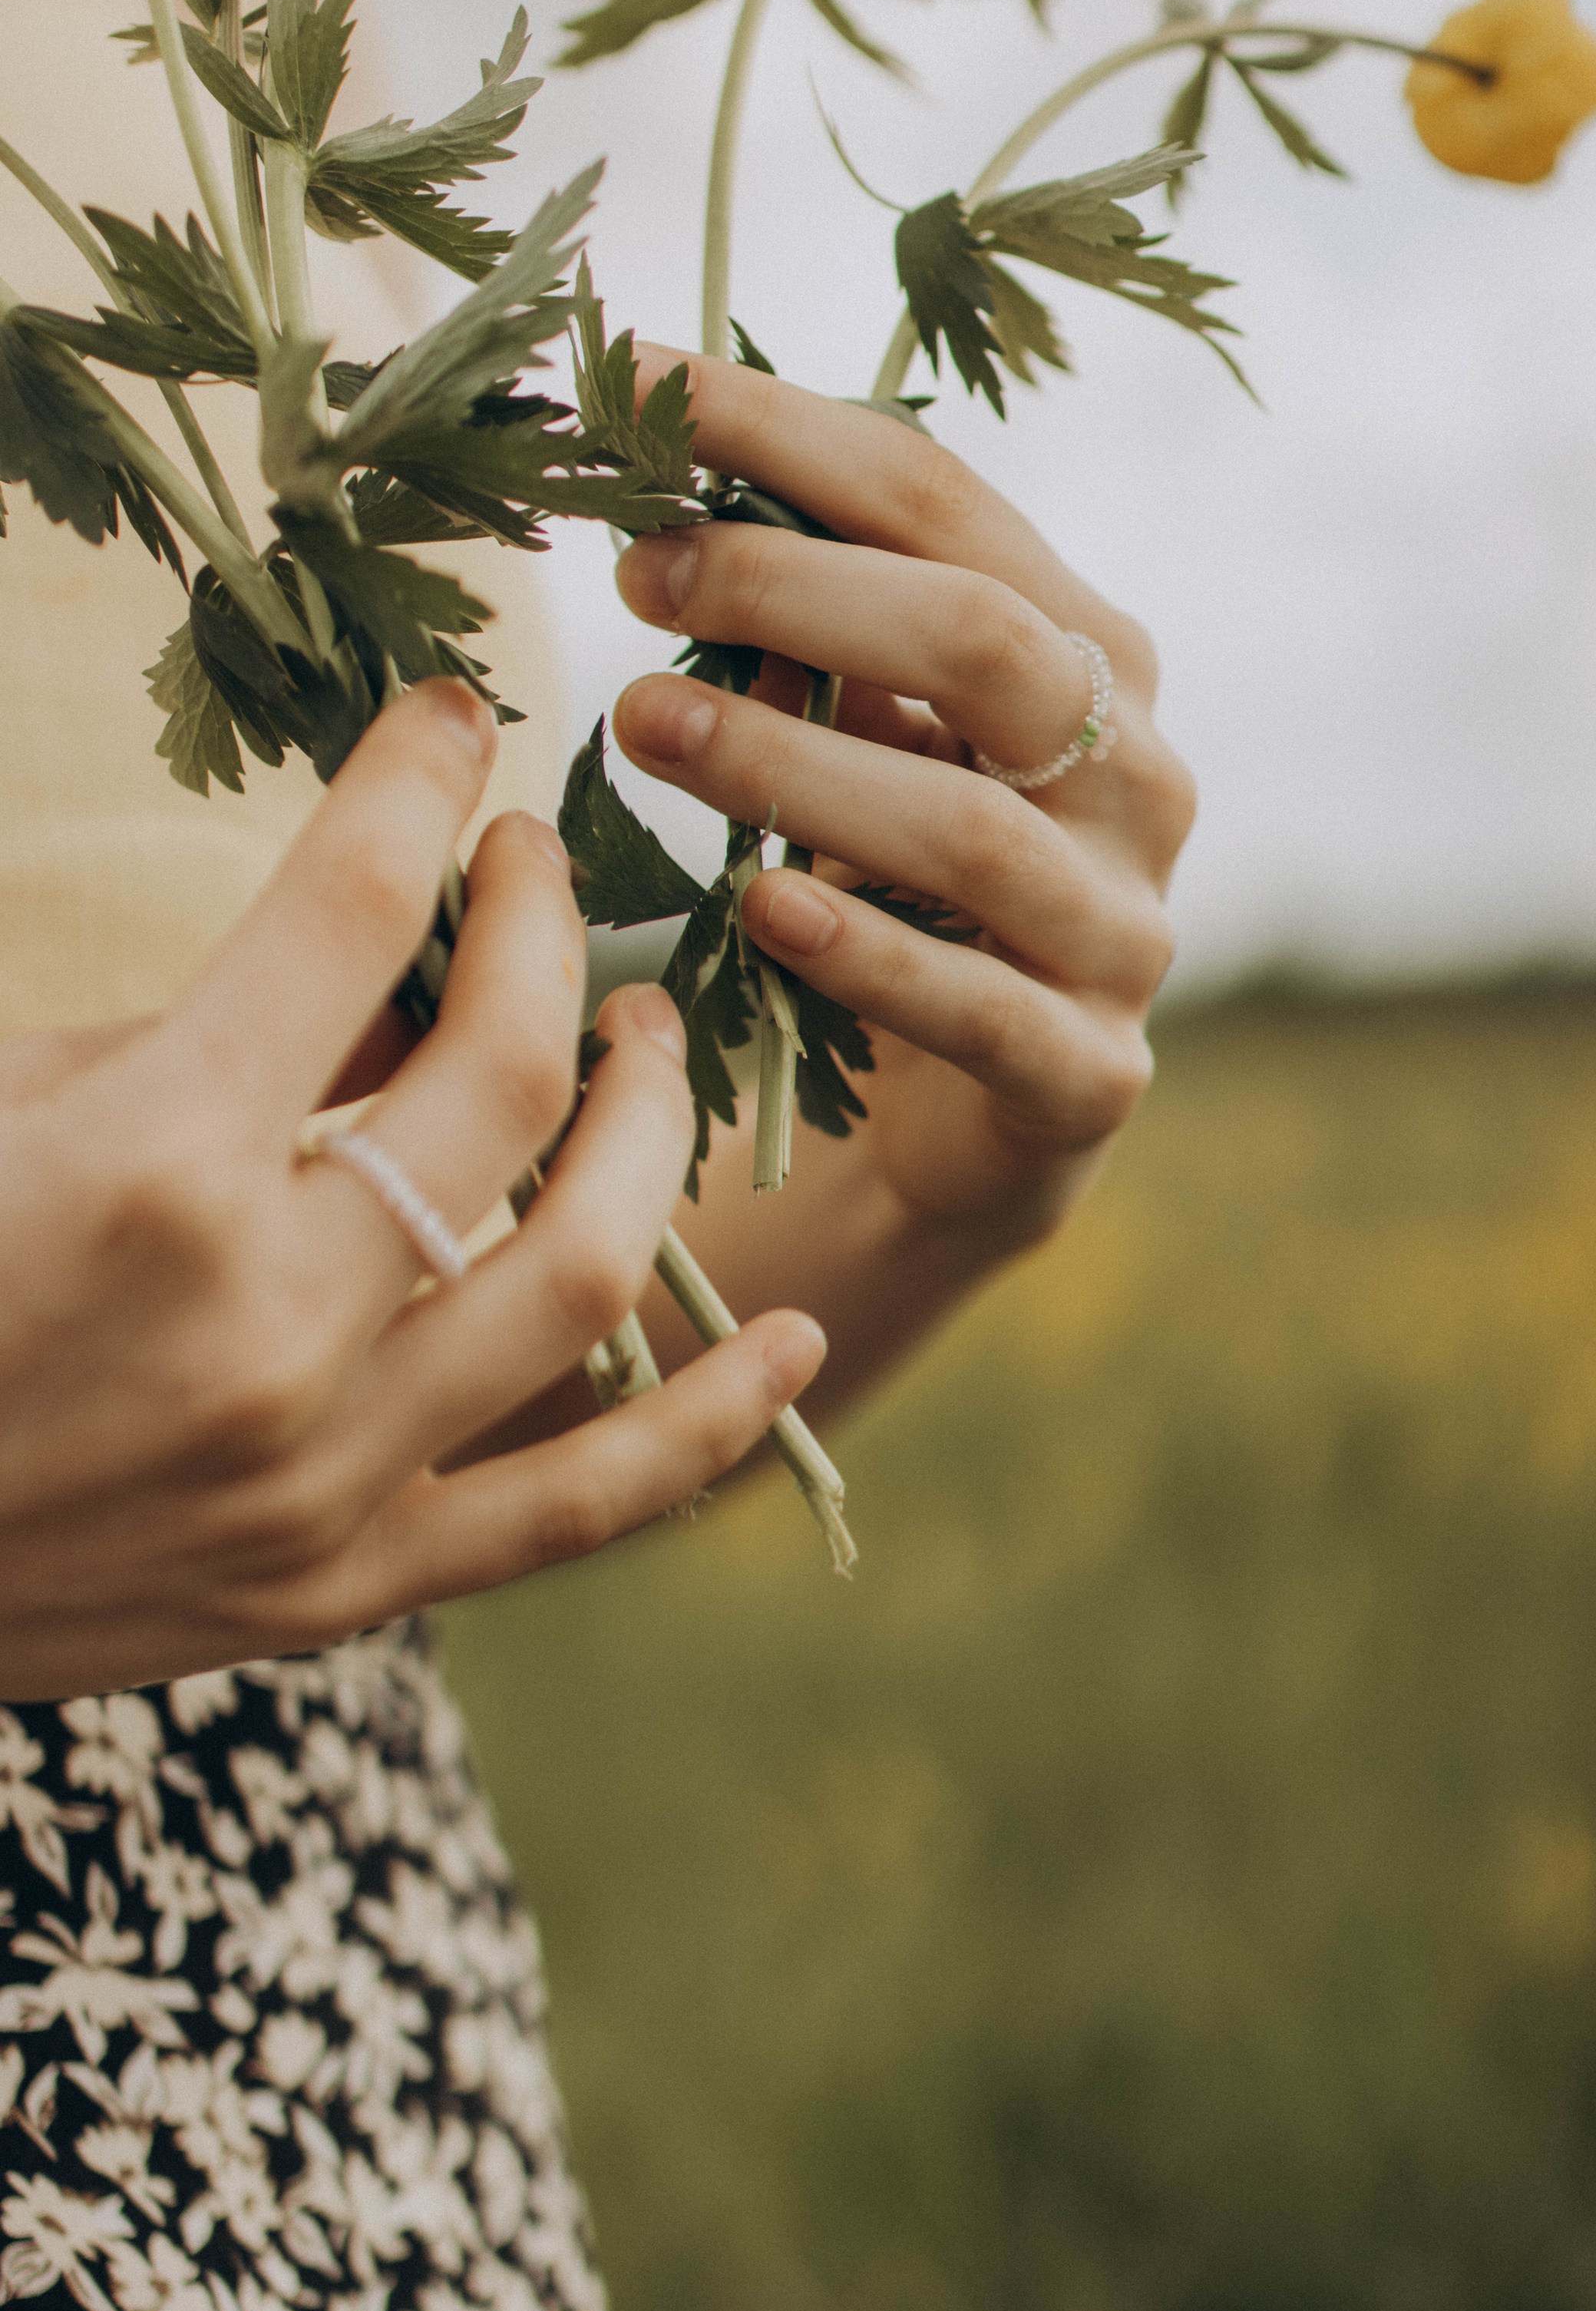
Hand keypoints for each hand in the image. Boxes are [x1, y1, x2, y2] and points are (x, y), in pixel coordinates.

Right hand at [0, 678, 823, 1698]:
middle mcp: (261, 1316)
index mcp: (145, 1160)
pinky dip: (706, 1428)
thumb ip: (202, 1040)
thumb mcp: (1, 1101)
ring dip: (657, 1130)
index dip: (420, 783)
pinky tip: (801, 1340)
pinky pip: (578, 1507)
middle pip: (515, 1082)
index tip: (456, 724)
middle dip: (556, 939)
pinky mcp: (342, 1586)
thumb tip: (395, 975)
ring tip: (652, 1042)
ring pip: (587, 1273)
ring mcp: (319, 1470)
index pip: (350, 910)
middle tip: (549, 877)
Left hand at [611, 351, 1192, 1395]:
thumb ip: (810, 643)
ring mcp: (1123, 932)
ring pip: (970, 829)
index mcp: (1094, 656)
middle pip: (986, 641)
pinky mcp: (1086, 1073)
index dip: (790, 435)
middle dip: (796, 586)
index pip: (949, 505)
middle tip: (637, 572)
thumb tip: (664, 510)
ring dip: (793, 763)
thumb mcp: (864, 745)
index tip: (638, 387)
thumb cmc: (895, 897)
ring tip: (644, 723)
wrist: (963, 1128)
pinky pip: (978, 1007)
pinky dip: (864, 953)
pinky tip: (761, 907)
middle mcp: (1141, 777)